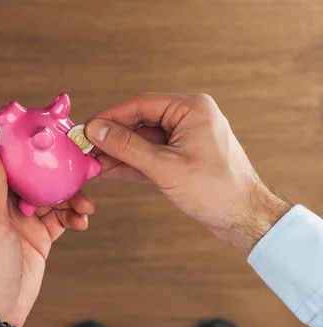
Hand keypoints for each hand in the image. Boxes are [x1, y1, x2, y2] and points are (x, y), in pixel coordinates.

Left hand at [0, 121, 94, 326]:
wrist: (0, 308)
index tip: (21, 117)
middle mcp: (1, 201)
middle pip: (24, 167)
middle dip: (46, 157)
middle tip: (69, 149)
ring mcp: (22, 217)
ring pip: (49, 191)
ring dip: (68, 193)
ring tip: (85, 203)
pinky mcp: (39, 233)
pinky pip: (60, 216)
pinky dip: (72, 215)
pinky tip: (83, 221)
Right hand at [86, 93, 290, 251]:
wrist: (244, 217)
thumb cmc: (216, 190)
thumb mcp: (164, 167)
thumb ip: (127, 146)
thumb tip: (96, 130)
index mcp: (192, 109)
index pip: (140, 104)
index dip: (110, 117)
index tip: (86, 129)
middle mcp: (189, 117)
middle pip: (139, 121)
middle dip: (112, 136)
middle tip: (85, 148)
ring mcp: (185, 138)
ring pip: (142, 140)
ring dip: (118, 152)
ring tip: (92, 162)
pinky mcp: (182, 157)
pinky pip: (150, 154)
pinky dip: (131, 163)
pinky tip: (108, 170)